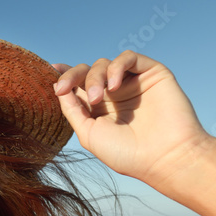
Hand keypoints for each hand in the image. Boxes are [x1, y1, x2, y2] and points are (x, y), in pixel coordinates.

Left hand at [53, 51, 213, 191]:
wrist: (165, 157)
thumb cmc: (127, 153)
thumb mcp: (89, 133)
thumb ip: (72, 110)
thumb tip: (57, 87)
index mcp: (99, 109)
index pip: (78, 85)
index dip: (64, 75)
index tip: (50, 69)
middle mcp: (115, 94)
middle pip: (87, 71)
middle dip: (72, 76)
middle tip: (64, 89)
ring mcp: (133, 83)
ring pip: (104, 63)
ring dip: (94, 77)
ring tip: (98, 98)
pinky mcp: (151, 73)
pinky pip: (128, 57)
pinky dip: (116, 66)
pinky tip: (114, 85)